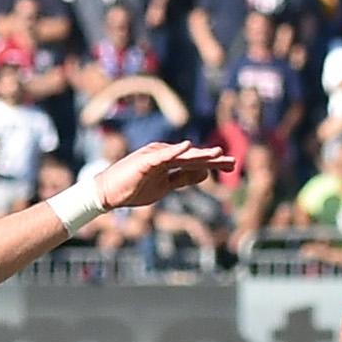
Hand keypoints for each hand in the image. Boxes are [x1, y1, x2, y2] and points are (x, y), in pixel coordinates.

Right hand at [95, 141, 233, 210]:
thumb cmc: (134, 189)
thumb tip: (204, 173)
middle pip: (193, 156)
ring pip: (182, 155)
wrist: (108, 193)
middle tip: (233, 162)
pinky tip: (188, 147)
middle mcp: (164, 154)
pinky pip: (163, 155)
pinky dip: (175, 151)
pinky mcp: (145, 161)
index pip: (195, 162)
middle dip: (213, 159)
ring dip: (200, 154)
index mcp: (169, 161)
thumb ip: (183, 178)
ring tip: (218, 153)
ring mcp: (155, 156)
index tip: (232, 166)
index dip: (214, 163)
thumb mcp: (164, 186)